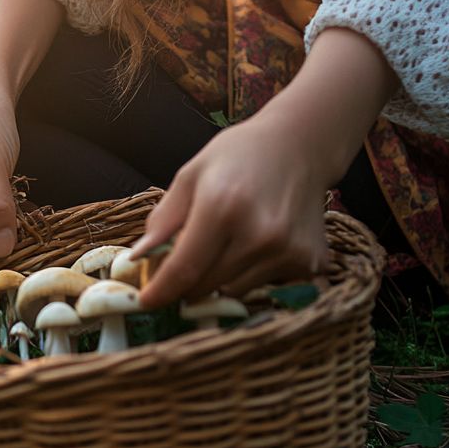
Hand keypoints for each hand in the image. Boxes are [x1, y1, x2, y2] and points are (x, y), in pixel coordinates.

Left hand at [133, 112, 334, 307]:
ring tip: (228, 240)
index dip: (161, 291)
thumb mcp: (190, 176)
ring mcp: (289, 251)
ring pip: (233, 291)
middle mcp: (260, 234)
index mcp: (222, 207)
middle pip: (205, 286)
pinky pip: (264, 286)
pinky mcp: (311, 262)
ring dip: (219, 278)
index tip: (145, 302)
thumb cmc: (239, 156)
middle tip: (185, 259)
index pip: (184, 269)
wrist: (301, 145)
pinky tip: (257, 243)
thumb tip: (138, 260)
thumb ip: (163, 221)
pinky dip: (250, 274)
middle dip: (185, 282)